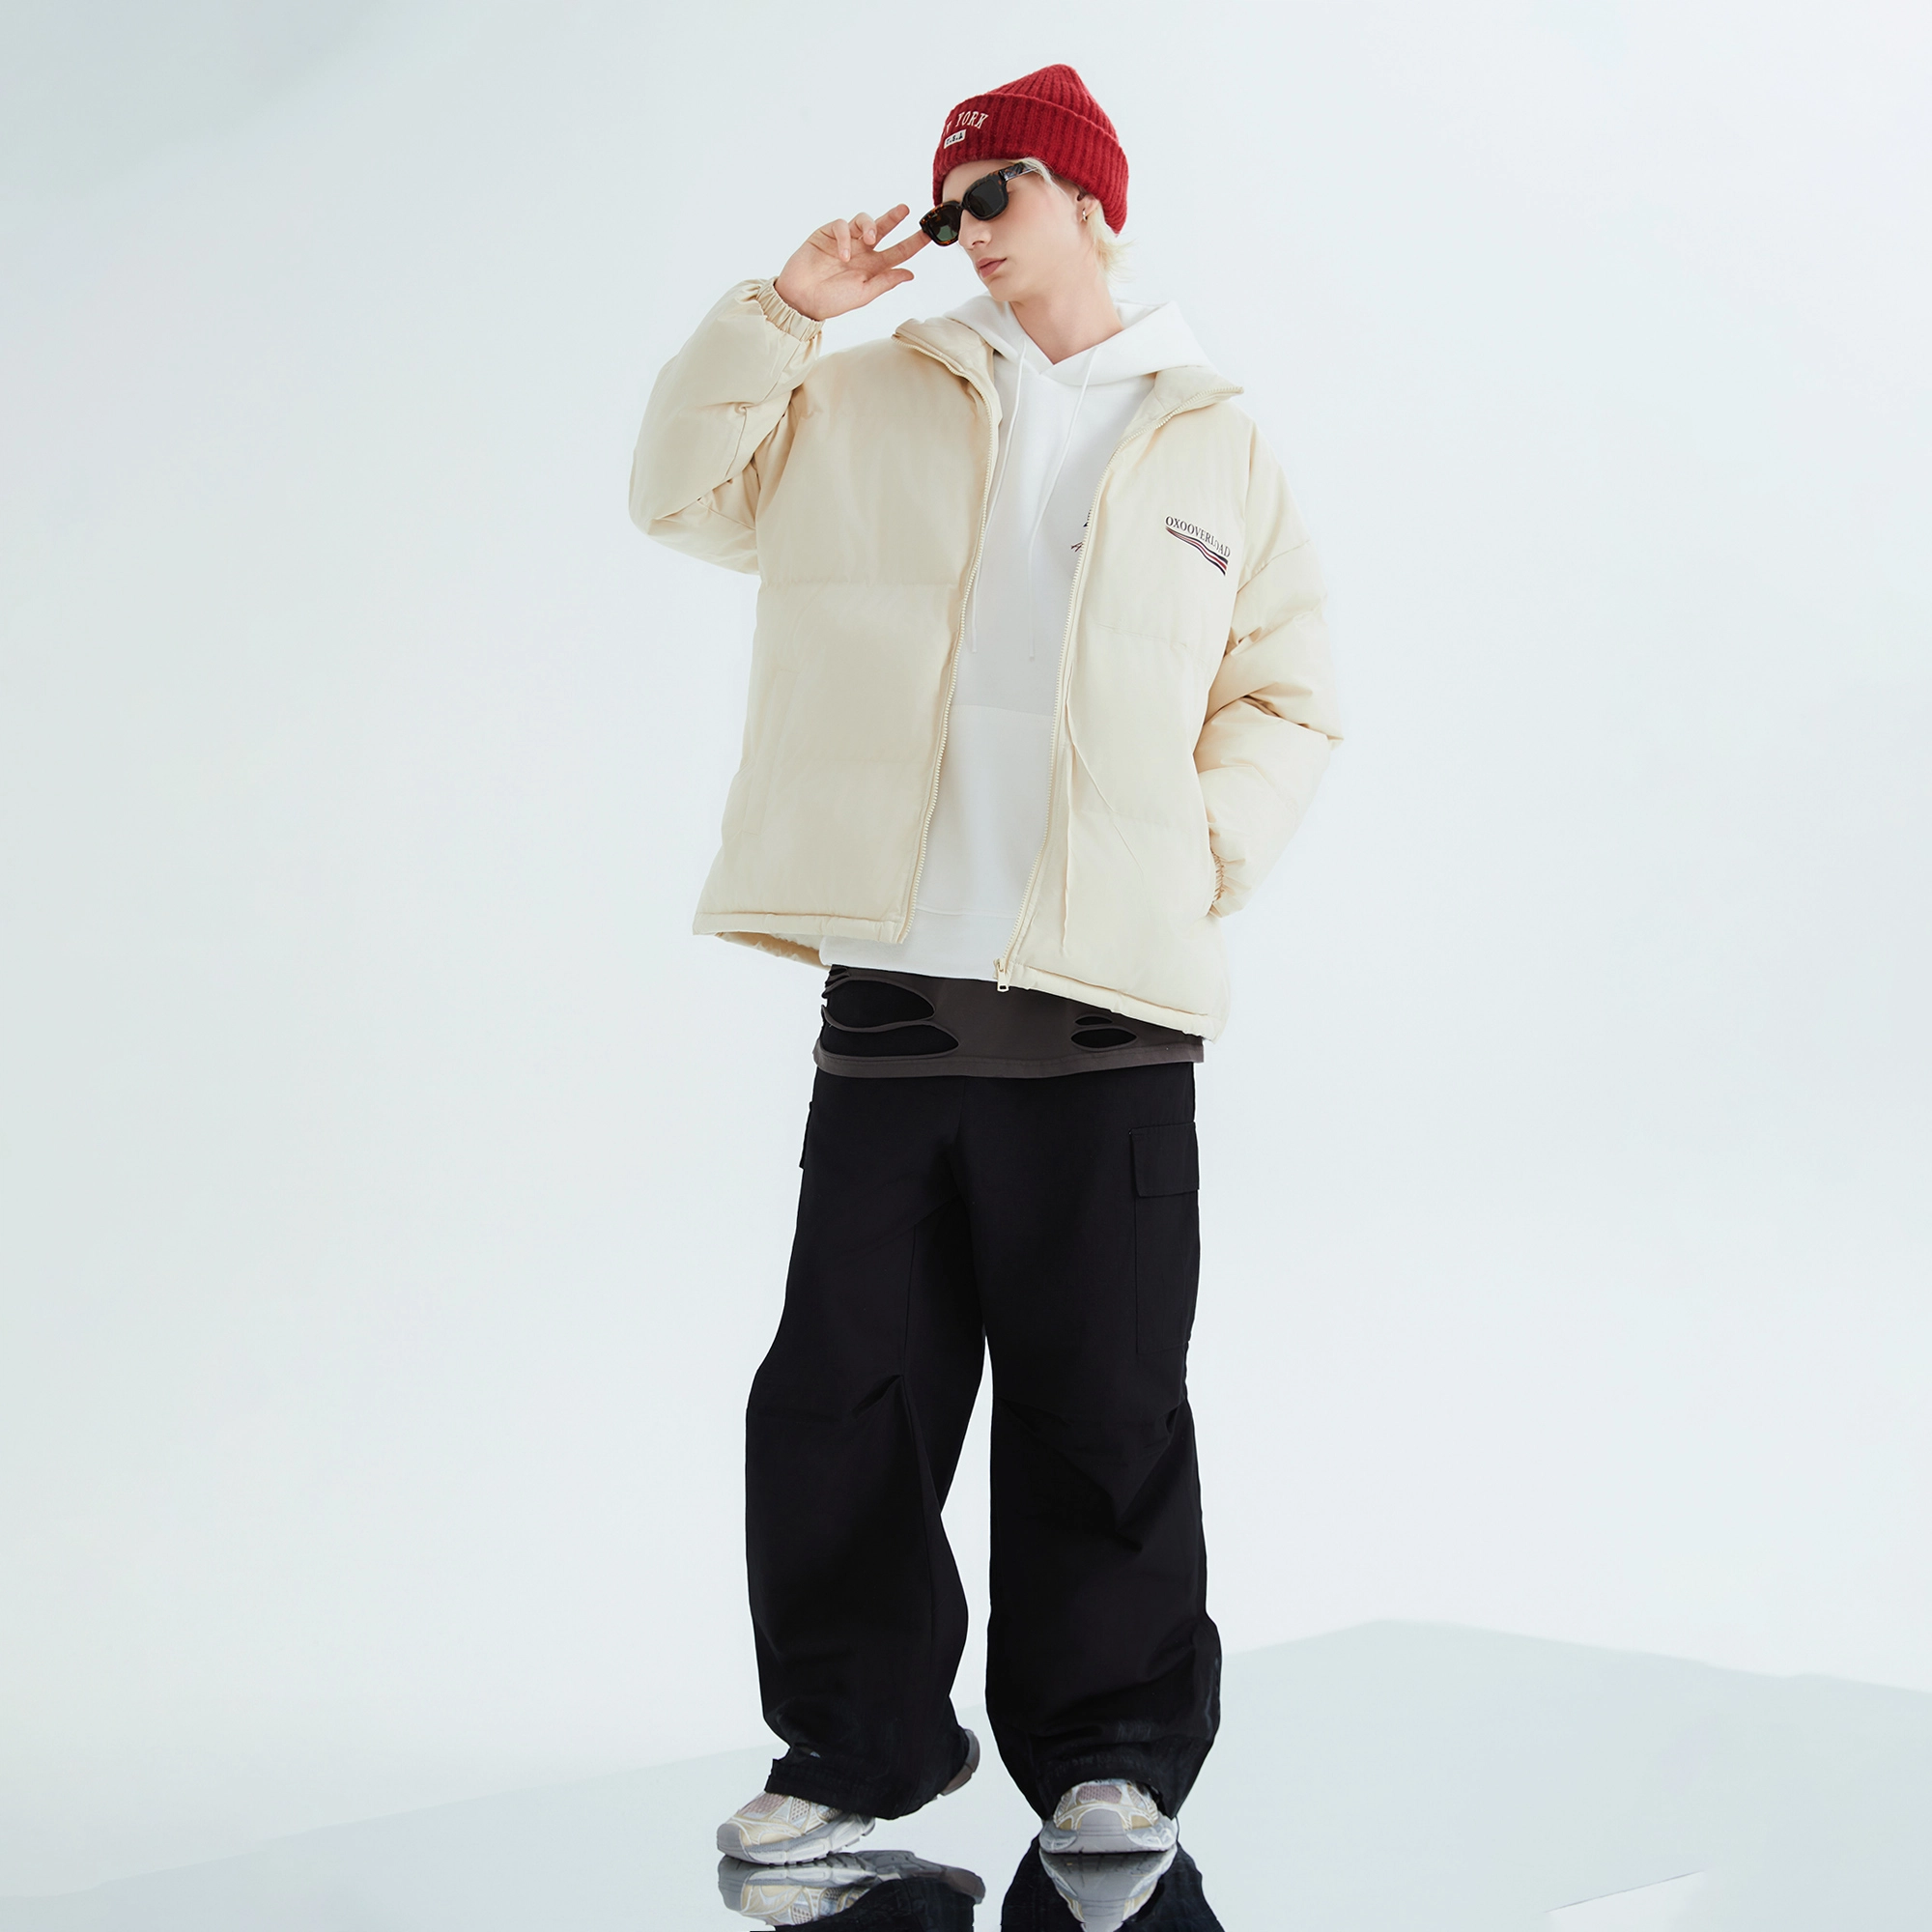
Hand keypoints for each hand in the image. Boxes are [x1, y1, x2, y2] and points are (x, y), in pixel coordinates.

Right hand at [774, 204, 927, 321]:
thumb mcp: (864, 294)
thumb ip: (886, 281)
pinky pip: (841, 225)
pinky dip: (845, 237)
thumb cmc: (831, 301)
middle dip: (895, 218)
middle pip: (883, 229)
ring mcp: (845, 241)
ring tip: (870, 239)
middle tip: (906, 210)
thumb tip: (910, 273)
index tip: (930, 234)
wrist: (801, 300)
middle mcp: (862, 251)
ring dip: (870, 225)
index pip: (898, 252)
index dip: (914, 243)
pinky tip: (843, 255)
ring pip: (863, 221)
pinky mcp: (827, 234)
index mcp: (873, 267)